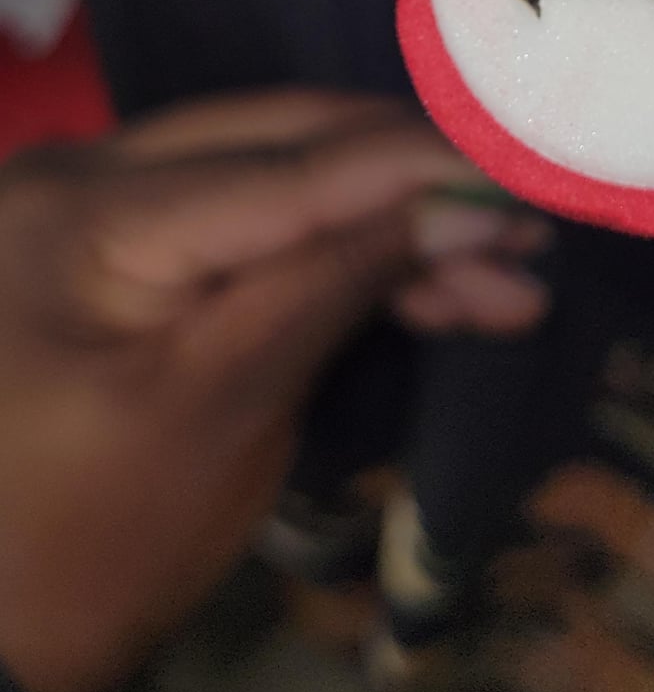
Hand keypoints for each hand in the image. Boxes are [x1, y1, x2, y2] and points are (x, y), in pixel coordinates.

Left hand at [0, 91, 548, 691]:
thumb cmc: (94, 546)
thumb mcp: (227, 410)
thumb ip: (339, 284)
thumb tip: (475, 206)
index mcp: (82, 209)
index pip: (286, 167)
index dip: (422, 170)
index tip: (536, 179)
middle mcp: (79, 170)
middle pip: (283, 145)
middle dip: (417, 186)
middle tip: (534, 224)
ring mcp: (93, 203)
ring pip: (276, 178)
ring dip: (389, 222)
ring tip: (509, 276)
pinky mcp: (119, 245)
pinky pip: (245, 219)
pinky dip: (334, 251)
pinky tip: (431, 286)